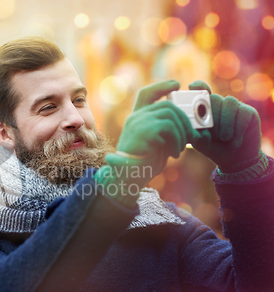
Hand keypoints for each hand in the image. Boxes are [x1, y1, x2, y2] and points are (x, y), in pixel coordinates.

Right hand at [95, 80, 198, 205]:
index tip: (176, 85)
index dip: (161, 86)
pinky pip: (169, 127)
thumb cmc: (144, 163)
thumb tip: (193, 129)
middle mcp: (136, 117)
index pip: (146, 94)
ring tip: (179, 149)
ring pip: (171, 115)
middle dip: (185, 120)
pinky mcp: (144, 130)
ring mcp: (138, 122)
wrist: (128, 177)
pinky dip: (177, 141)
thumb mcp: (157, 144)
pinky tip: (173, 153)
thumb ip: (168, 132)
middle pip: (167, 105)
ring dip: (182, 133)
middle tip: (191, 137)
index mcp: (137, 119)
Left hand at [189, 81, 261, 171]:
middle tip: (213, 135)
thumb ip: (192, 131)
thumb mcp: (198, 141)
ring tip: (223, 138)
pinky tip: (234, 142)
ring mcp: (234, 106)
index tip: (193, 87)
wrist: (234, 159)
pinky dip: (237, 129)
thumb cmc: (212, 147)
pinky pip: (242, 113)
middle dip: (212, 116)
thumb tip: (186, 124)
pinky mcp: (248, 112)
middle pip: (214, 98)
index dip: (198, 86)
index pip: (200, 90)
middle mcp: (218, 104)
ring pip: (229, 102)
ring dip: (225, 123)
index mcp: (203, 108)